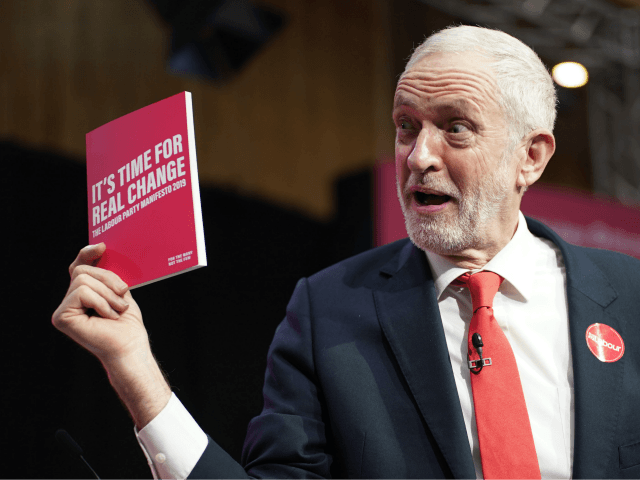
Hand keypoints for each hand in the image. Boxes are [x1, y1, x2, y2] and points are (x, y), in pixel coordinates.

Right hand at [52, 242, 146, 364]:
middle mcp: (69, 300)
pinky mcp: (61, 317)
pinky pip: (81, 293)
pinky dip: (100, 302)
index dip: (87, 254)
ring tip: (117, 310)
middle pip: (82, 270)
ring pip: (82, 280)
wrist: (130, 346)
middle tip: (122, 296)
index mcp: (83, 293)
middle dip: (107, 280)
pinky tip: (107, 316)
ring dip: (107, 294)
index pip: (79, 266)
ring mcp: (63, 309)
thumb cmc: (127, 323)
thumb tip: (102, 249)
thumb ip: (108, 274)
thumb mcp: (120, 291)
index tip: (102, 246)